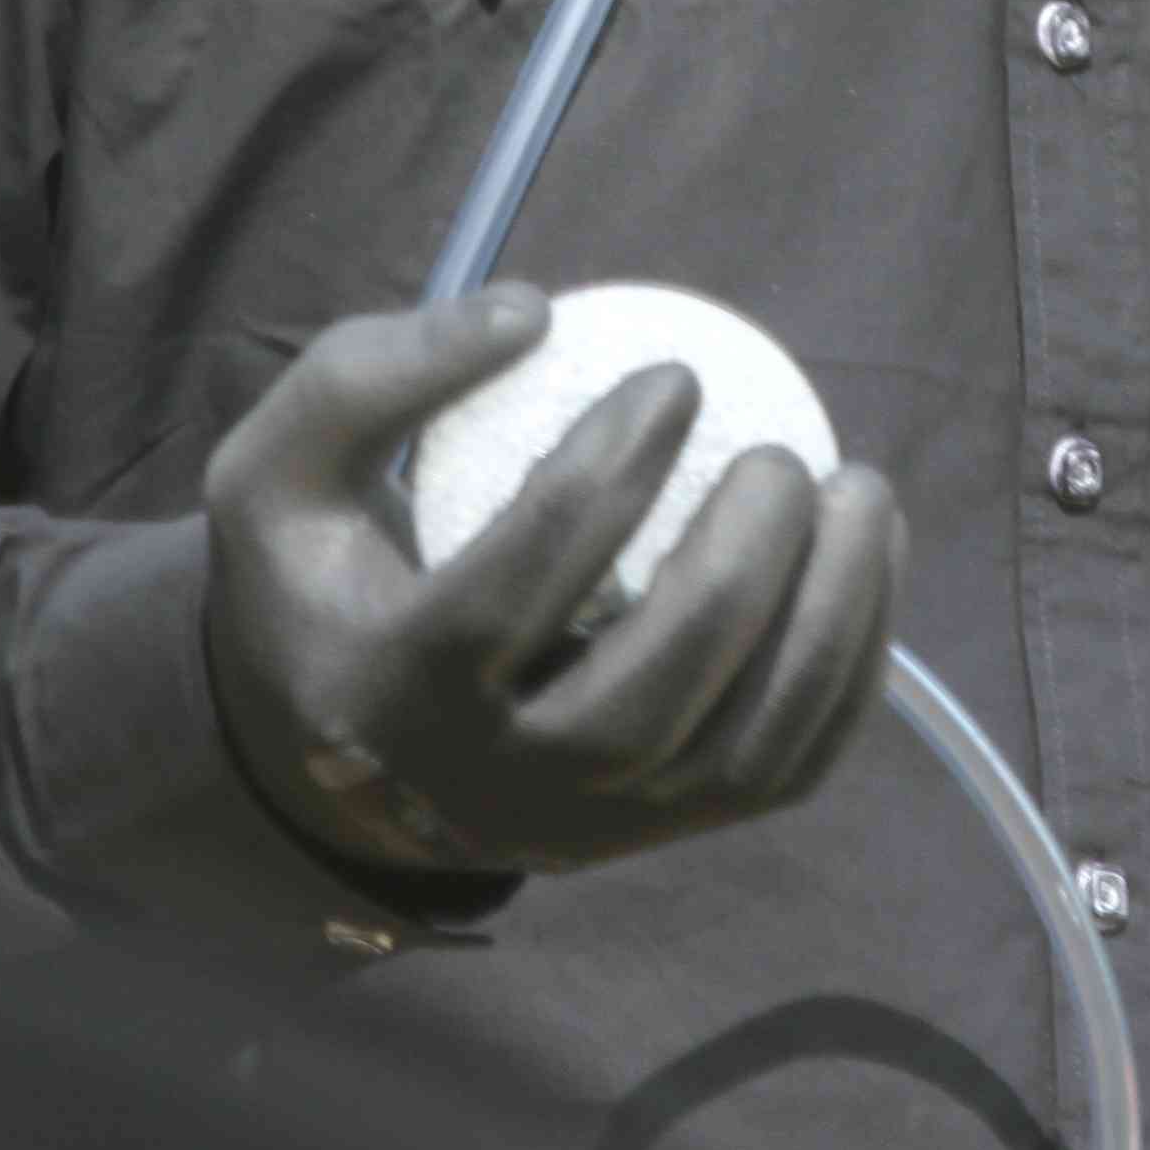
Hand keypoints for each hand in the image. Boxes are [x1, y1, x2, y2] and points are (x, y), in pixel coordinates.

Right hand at [199, 282, 903, 881]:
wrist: (335, 752)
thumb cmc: (323, 575)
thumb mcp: (283, 466)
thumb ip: (375, 376)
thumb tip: (534, 311)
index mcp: (389, 694)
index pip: (512, 592)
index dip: (605, 477)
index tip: (678, 377)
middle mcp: (492, 788)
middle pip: (641, 702)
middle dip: (737, 575)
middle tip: (781, 458)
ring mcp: (586, 831)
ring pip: (736, 755)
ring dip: (825, 625)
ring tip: (860, 495)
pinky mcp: (656, 838)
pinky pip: (783, 770)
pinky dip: (846, 672)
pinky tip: (866, 562)